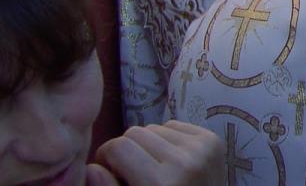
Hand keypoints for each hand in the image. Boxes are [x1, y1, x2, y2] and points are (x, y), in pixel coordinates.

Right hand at [87, 121, 221, 185]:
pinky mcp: (213, 140)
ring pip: (155, 127)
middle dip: (126, 150)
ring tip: (152, 167)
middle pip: (135, 133)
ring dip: (147, 145)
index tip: (108, 171)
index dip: (106, 157)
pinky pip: (175, 126)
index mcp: (159, 184)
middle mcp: (184, 162)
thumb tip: (91, 167)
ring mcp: (202, 148)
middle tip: (129, 171)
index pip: (119, 147)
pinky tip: (170, 161)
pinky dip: (167, 140)